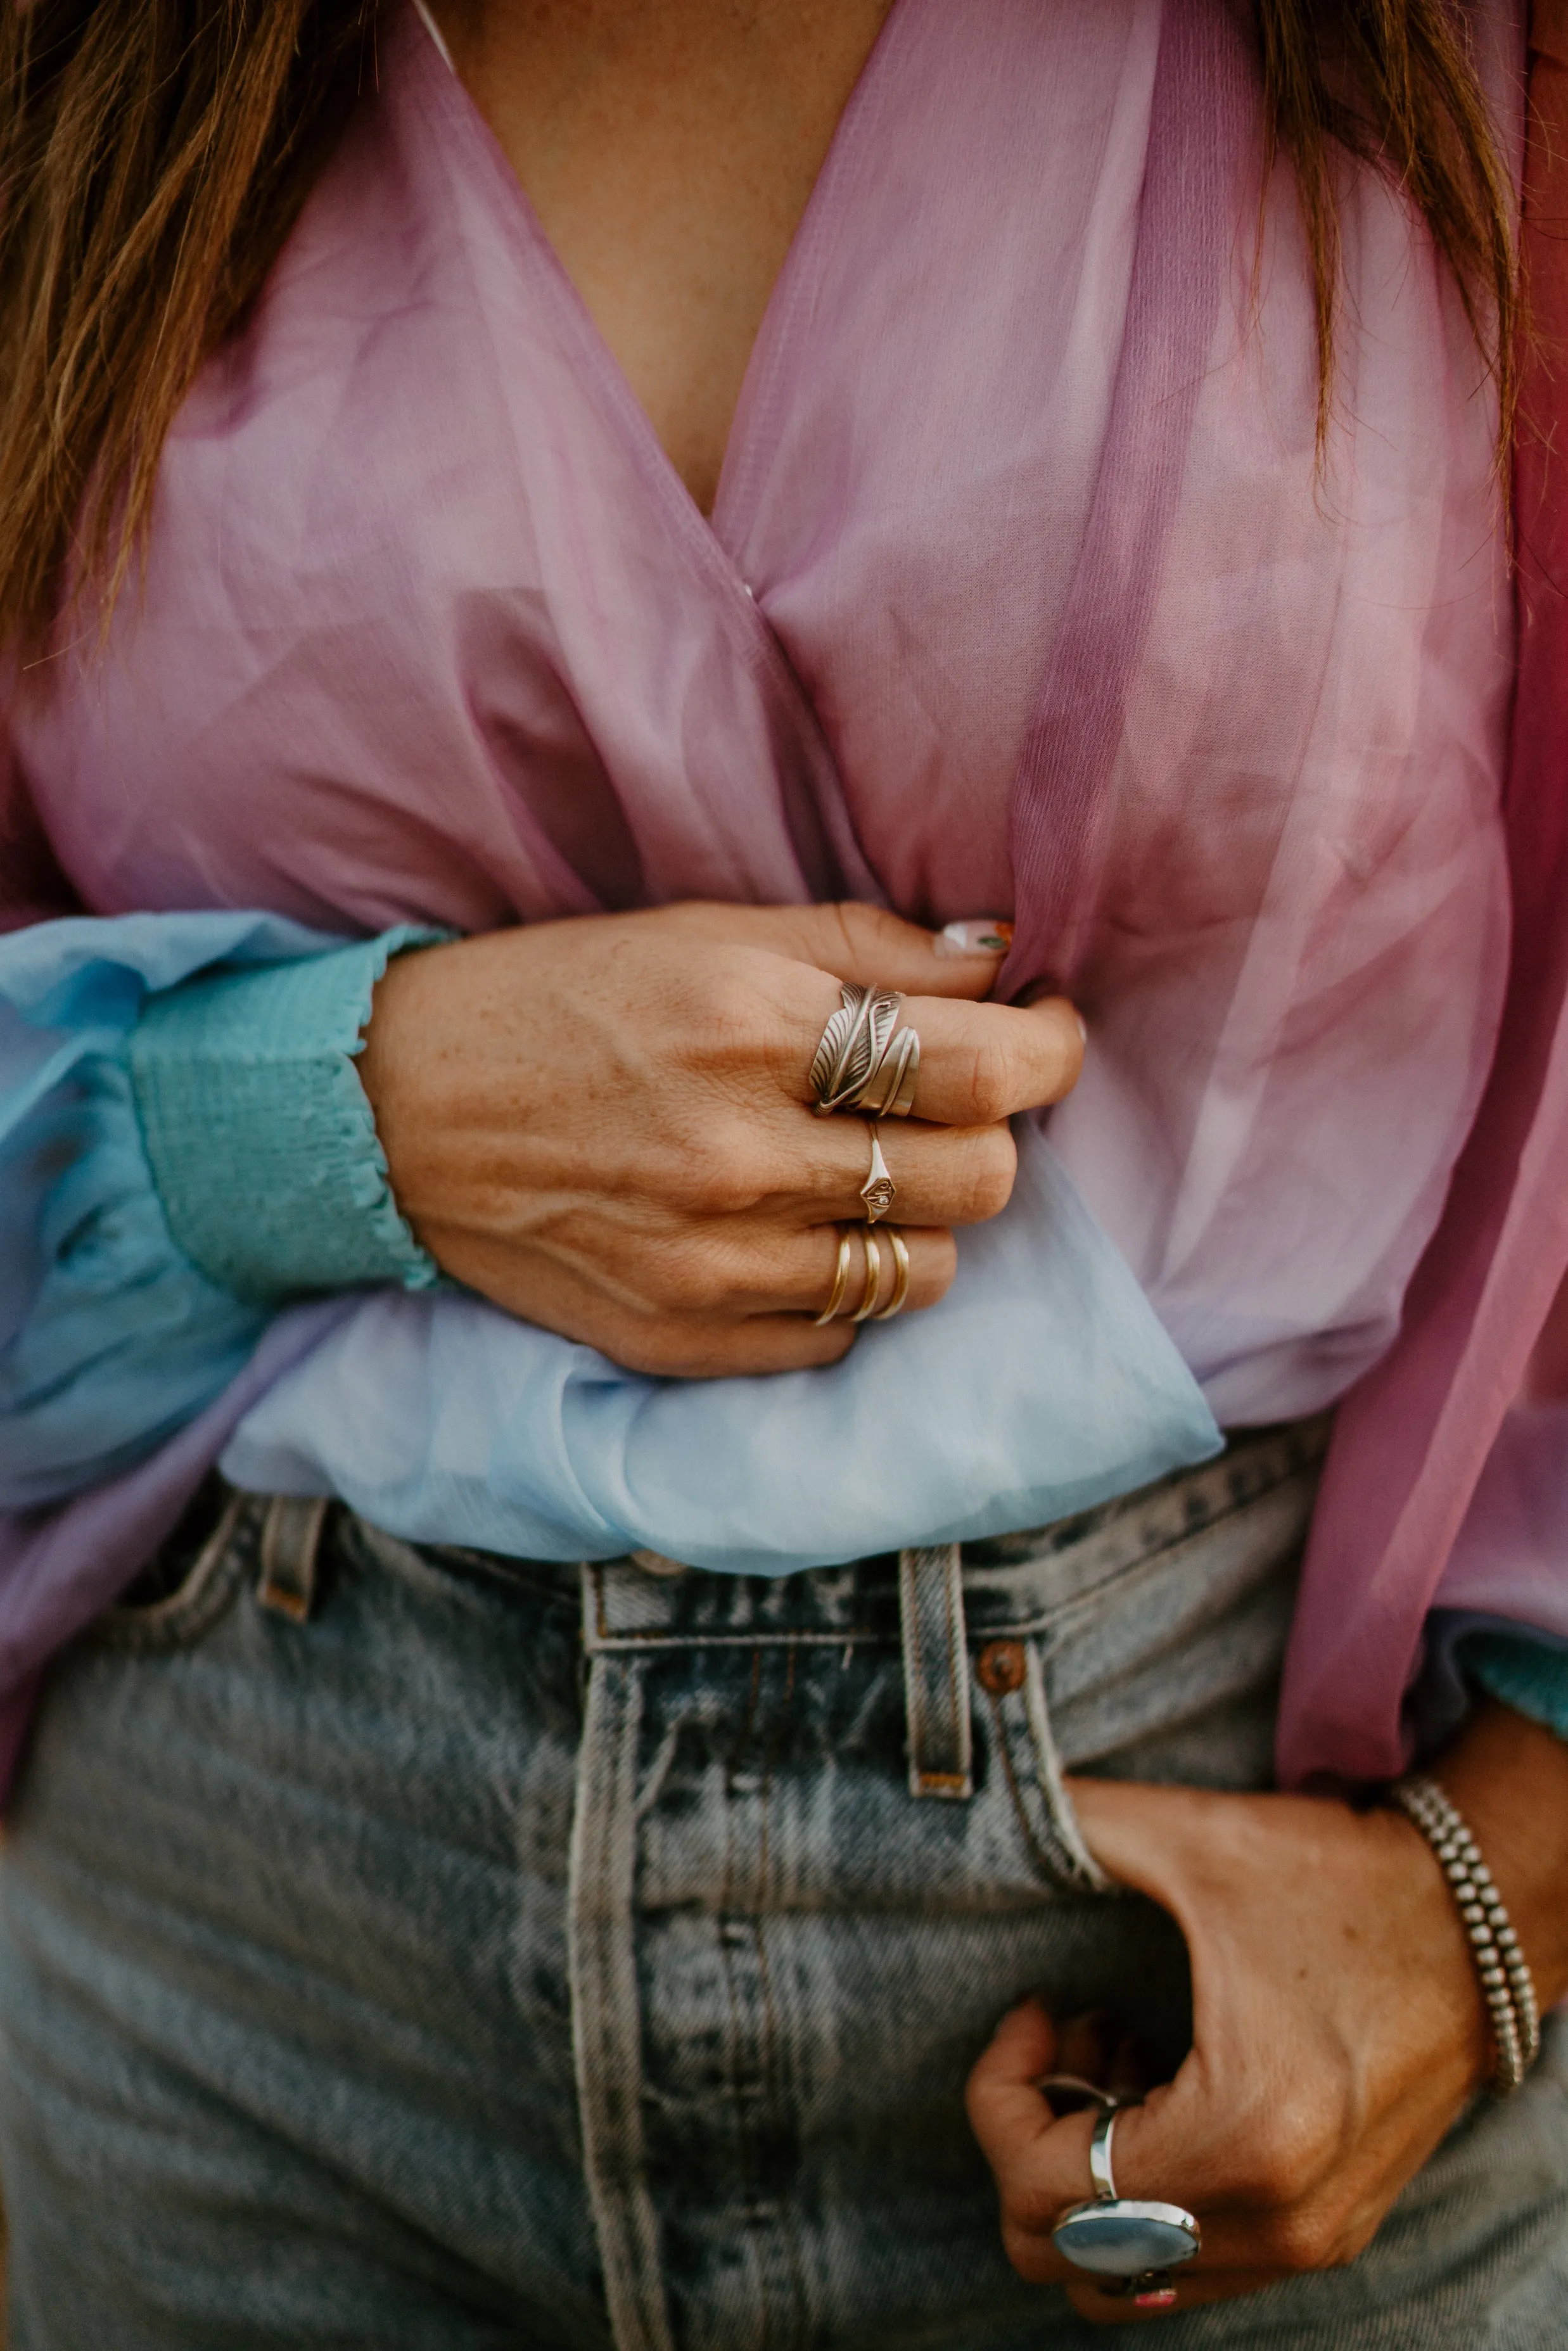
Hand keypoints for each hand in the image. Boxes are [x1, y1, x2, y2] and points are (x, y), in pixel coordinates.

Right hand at [358, 900, 1082, 1375]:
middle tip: (943, 1105)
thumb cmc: (557, 1000)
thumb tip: (1000, 966)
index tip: (1043, 1038)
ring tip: (860, 1173)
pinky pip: (834, 1336)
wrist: (394, 1110)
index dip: (1048, 1052)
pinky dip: (837, 1286)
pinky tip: (790, 1231)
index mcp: (754, 1029)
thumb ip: (864, 947)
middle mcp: (740, 1156)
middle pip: (979, 1179)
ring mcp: (709, 1264)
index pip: (985, 1068)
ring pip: (921, 1273)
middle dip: (988, 1135)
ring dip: (918, 1219)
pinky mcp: (678, 1339)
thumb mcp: (705, 935)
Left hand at [966, 1703, 1567, 2323]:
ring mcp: (1307, 2239)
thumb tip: (998, 1799)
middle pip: (1065, 2257)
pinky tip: (1164, 2089)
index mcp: (1241, 2139)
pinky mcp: (1326, 2232)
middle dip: (1037, 2143)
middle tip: (1073, 2042)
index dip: (1001, 2094)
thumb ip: (1079, 1822)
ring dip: (1090, 2179)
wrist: (1479, 1919)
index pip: (1042, 2190)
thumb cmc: (1340, 1880)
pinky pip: (1189, 2263)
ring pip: (1123, 2276)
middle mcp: (1277, 2219)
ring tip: (1117, 2064)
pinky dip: (1146, 2197)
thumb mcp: (1198, 1840)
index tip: (1037, 2011)